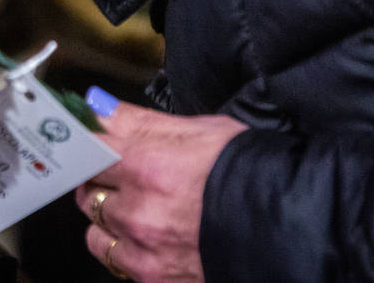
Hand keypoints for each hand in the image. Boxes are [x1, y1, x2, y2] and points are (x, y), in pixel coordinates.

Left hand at [75, 101, 245, 281]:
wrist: (286, 224)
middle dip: (101, 181)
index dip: (89, 144)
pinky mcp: (152, 275)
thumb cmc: (248, 172)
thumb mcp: (199, 129)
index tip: (88, 142)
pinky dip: (122, 247)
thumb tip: (98, 106)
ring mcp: (144, 246)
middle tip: (124, 176)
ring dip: (109, 217)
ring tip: (137, 210)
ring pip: (95, 226)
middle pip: (87, 188)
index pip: (88, 148)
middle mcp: (138, 208)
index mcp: (146, 163)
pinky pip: (113, 257)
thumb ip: (138, 120)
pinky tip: (146, 237)